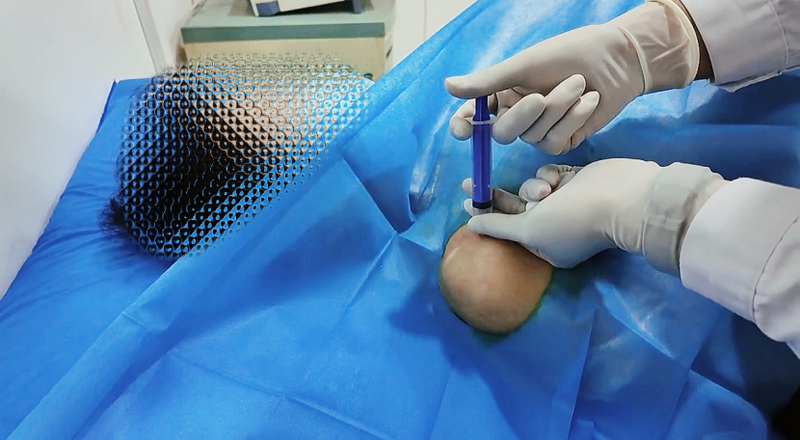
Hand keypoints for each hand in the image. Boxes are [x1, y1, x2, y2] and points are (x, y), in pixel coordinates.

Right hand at [446, 0, 698, 154]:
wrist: (618, 59)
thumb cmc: (570, 53)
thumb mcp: (525, 64)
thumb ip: (487, 81)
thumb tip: (448, 86)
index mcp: (502, 94)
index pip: (473, 117)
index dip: (465, 125)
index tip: (462, 129)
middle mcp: (517, 115)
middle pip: (502, 133)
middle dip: (523, 116)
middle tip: (540, 96)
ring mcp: (540, 131)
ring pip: (532, 136)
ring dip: (558, 108)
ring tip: (578, 83)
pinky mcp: (562, 141)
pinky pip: (556, 141)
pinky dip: (573, 119)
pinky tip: (589, 100)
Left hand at [462, 159, 725, 272]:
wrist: (624, 197)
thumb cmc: (574, 219)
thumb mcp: (530, 228)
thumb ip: (499, 226)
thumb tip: (470, 227)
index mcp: (545, 246)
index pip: (509, 229)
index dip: (487, 215)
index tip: (466, 200)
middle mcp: (555, 226)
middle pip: (517, 208)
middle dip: (496, 196)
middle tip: (468, 181)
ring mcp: (567, 202)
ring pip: (533, 187)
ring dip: (534, 185)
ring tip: (550, 189)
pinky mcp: (577, 180)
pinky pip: (551, 173)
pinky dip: (552, 173)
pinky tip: (564, 178)